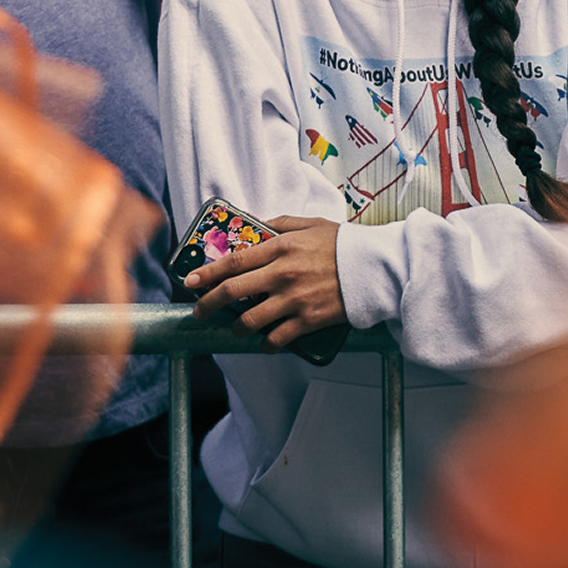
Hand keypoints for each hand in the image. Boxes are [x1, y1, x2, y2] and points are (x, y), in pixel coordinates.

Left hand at [185, 215, 348, 347]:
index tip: (190, 281)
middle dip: (209, 304)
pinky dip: (267, 344)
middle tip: (199, 311)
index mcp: (280, 248)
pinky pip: (277, 338)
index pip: (233, 261)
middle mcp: (282, 274)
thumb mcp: (310, 224)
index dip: (207, 273)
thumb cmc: (344, 244)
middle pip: (233, 292)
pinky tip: (264, 343)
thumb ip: (280, 224)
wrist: (376, 268)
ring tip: (234, 329)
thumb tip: (258, 224)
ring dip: (236, 328)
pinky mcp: (309, 321)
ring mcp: (294, 299)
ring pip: (250, 320)